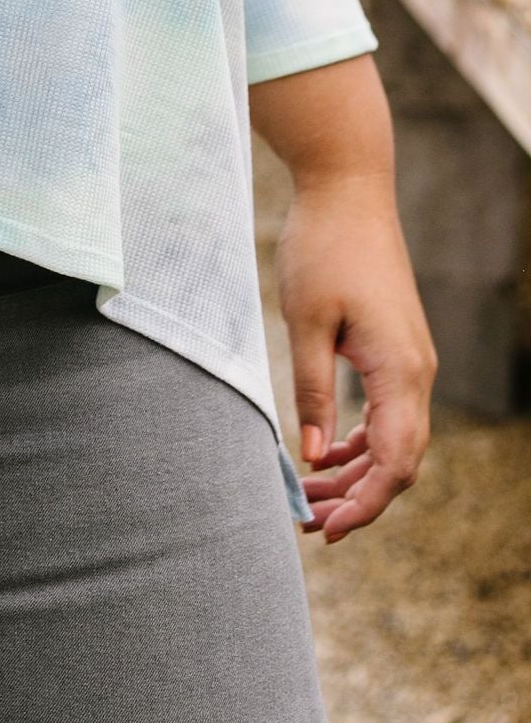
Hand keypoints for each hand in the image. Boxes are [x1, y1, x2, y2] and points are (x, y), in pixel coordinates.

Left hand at [277, 170, 434, 542]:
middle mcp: (417, 373)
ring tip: (310, 498)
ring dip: (355, 471)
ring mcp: (410, 361)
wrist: (348, 191)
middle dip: (357, 498)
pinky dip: (358, 439)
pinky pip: (386, 412)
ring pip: (392, 439)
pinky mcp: (395, 349)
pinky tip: (326, 452)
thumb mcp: (304, 321)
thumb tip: (311, 455)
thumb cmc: (323, 248)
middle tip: (308, 522)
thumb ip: (310, 390)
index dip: (364, 505)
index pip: (394, 463)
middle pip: (398, 461)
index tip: (326, 530)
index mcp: (401, 372)